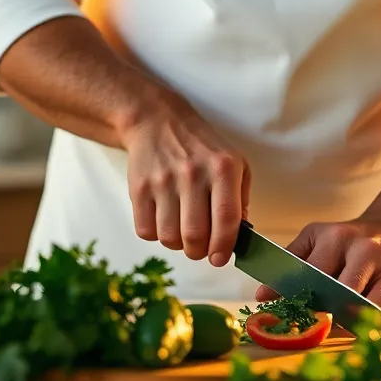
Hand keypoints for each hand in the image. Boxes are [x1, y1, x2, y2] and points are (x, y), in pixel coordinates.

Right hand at [123, 90, 250, 266]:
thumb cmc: (202, 148)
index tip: (220, 259)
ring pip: (169, 238)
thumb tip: (240, 237)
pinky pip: (146, 231)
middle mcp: (193, 174)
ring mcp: (163, 181)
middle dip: (200, 252)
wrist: (158, 122)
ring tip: (181, 230)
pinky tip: (163, 219)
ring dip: (177, 244)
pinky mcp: (139, 187)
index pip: (227, 220)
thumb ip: (241, 199)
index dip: (224, 247)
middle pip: (195, 236)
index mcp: (223, 169)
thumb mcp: (235, 162)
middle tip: (200, 248)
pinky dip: (156, 234)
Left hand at [254, 219, 380, 314]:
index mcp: (341, 237)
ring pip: (374, 305)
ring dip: (356, 320)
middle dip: (331, 311)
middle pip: (346, 292)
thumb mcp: (319, 236)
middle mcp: (370, 250)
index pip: (315, 273)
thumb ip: (291, 262)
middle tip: (319, 324)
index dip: (301, 295)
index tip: (289, 311)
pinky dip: (378, 322)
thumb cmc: (351, 238)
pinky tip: (368, 321)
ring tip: (344, 325)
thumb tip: (261, 296)